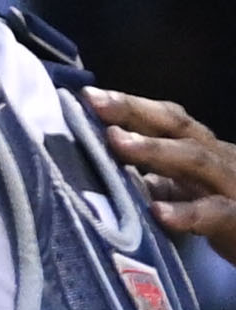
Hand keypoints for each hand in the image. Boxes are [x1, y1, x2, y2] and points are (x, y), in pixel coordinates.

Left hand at [93, 89, 235, 248]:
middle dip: (135, 112)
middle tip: (95, 103)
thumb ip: (151, 181)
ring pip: (196, 159)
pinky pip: (217, 212)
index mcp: (202, 150)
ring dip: (155, 149)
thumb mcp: (184, 194)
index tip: (88, 95)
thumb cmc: (223, 213)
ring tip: (117, 143)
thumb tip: (97, 168)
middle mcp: (219, 159)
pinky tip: (158, 212)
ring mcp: (232, 186)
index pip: (166, 119)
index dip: (130, 105)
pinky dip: (188, 211)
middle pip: (178, 127)